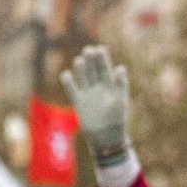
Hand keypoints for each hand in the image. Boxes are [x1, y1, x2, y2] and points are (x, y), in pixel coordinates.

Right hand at [60, 45, 131, 165]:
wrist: (106, 137)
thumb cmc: (117, 118)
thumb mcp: (120, 100)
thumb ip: (120, 84)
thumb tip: (120, 67)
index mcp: (110, 85)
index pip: (105, 68)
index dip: (102, 59)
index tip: (99, 48)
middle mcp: (98, 87)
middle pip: (93, 70)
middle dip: (91, 60)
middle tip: (88, 49)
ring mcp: (88, 94)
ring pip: (83, 77)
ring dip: (81, 69)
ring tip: (80, 60)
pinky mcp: (78, 102)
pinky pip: (72, 89)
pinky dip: (68, 82)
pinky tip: (66, 74)